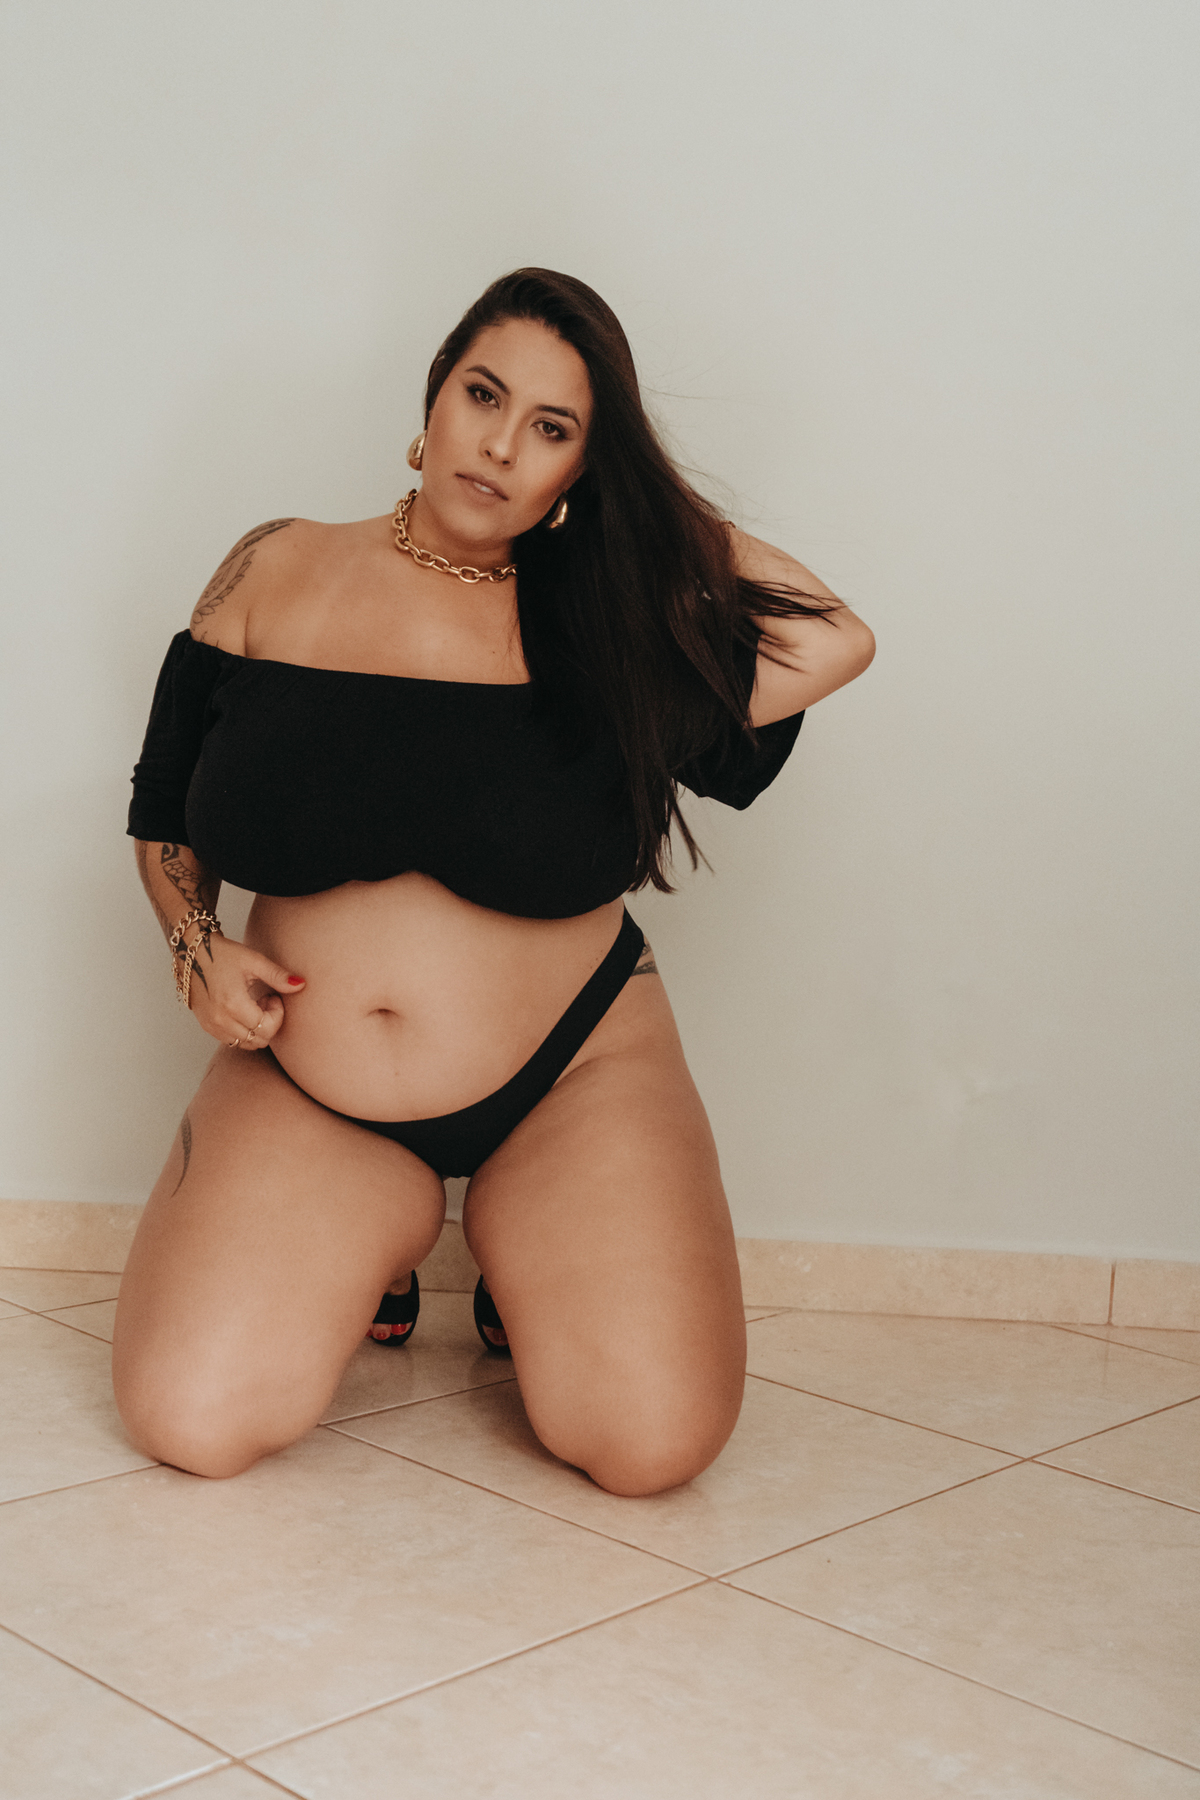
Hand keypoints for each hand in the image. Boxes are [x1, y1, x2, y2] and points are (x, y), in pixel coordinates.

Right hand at [183, 932, 303, 1049]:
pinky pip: (232, 1041)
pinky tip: (242, 1010)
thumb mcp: (253, 961)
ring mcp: (211, 1025)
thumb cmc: (223, 954)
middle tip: (266, 1000)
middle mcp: (220, 1020)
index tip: (274, 996)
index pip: (267, 1027)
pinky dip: (243, 1031)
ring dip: (256, 1029)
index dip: (278, 1015)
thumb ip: (278, 976)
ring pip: (246, 1044)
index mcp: (233, 1004)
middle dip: (269, 1023)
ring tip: (254, 1005)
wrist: (192, 953)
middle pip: (258, 1040)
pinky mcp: (206, 1026)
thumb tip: (301, 984)